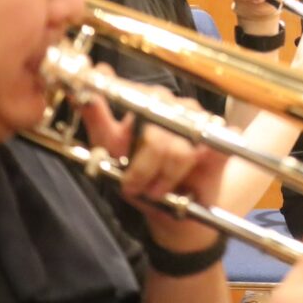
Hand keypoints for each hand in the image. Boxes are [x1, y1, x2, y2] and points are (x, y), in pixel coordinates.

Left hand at [82, 87, 227, 251]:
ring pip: (178, 147)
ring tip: (156, 189)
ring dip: (163, 177)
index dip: (117, 102)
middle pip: (155, 128)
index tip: (111, 128)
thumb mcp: (111, 148)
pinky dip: (186, 176)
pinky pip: (205, 152)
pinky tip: (181, 186)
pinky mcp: (226, 137)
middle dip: (141, 166)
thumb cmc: (143, 176)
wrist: (178, 213)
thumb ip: (95, 117)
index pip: (133, 92)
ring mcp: (203, 118)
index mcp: (149, 100)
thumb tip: (76, 89)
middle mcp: (177, 104)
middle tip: (133, 186)